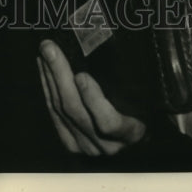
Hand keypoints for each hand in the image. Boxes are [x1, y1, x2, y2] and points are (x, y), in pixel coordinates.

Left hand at [37, 39, 146, 155]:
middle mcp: (107, 146)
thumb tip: (142, 45)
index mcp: (130, 134)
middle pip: (76, 111)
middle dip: (60, 75)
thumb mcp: (148, 99)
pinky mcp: (71, 143)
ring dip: (49, 77)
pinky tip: (43, 67)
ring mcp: (86, 147)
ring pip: (61, 110)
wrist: (135, 141)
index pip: (109, 123)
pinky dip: (47, 87)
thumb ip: (139, 79)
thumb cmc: (146, 110)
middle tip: (49, 47)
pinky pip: (54, 114)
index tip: (81, 75)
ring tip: (45, 51)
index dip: (93, 100)